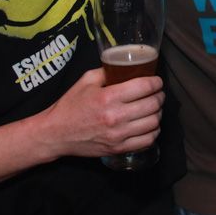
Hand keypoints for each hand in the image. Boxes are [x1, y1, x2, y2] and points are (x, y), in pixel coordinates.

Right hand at [35, 68, 163, 159]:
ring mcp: (118, 135)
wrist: (56, 134)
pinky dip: (153, 131)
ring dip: (158, 113)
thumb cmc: (70, 106)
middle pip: (153, 104)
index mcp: (108, 97)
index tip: (157, 81)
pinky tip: (149, 125)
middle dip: (159, 96)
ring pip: (154, 123)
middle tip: (157, 93)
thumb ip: (107, 72)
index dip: (156, 82)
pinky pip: (148, 140)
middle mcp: (116, 117)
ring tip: (154, 108)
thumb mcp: (86, 81)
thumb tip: (125, 66)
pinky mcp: (118, 148)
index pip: (145, 87)